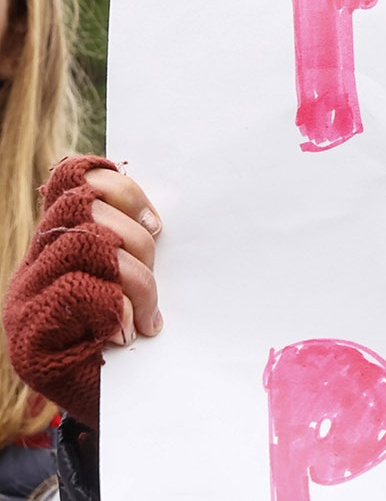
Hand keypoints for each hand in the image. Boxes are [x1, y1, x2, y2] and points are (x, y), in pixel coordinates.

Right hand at [2, 156, 162, 426]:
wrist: (128, 413)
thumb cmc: (141, 340)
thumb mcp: (142, 277)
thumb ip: (133, 239)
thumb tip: (146, 201)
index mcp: (59, 245)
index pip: (71, 179)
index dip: (117, 185)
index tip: (154, 222)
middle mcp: (34, 267)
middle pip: (84, 208)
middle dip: (136, 240)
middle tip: (155, 279)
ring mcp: (24, 302)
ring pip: (84, 244)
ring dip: (135, 277)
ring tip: (147, 314)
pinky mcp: (29, 340)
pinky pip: (77, 290)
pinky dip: (116, 307)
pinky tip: (128, 332)